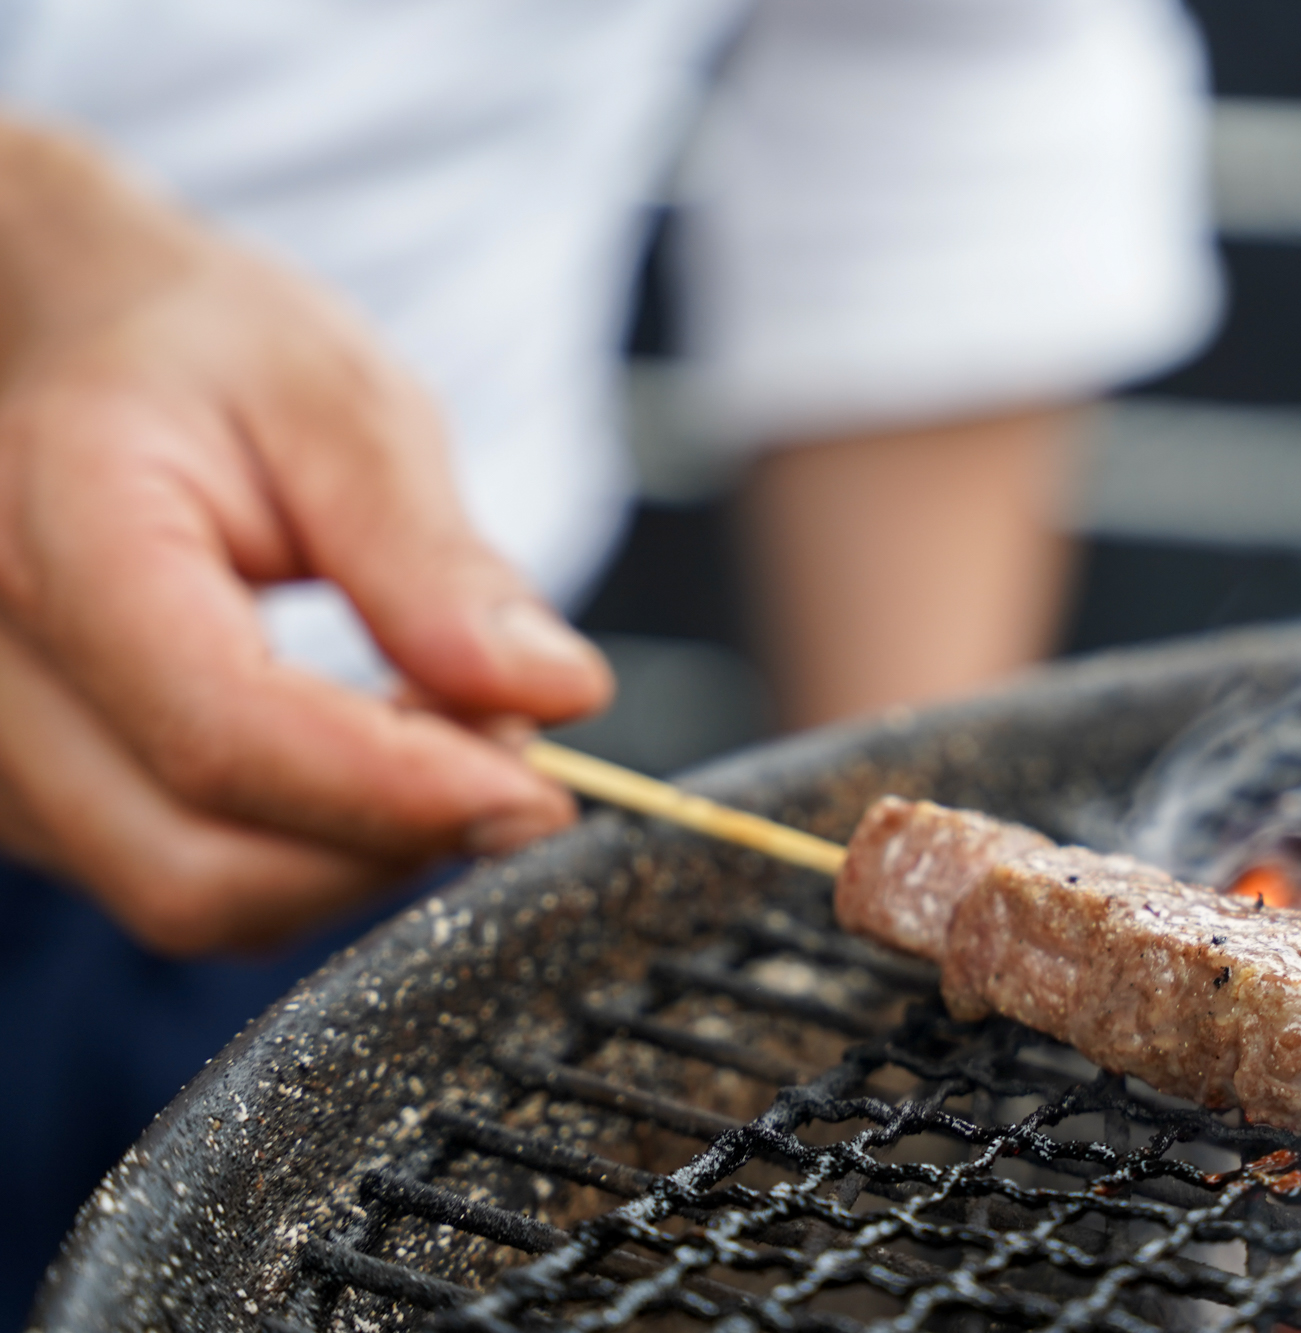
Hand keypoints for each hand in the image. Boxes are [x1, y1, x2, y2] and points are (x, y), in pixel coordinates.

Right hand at [0, 120, 612, 953]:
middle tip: (514, 753)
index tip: (541, 792)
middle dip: (392, 840)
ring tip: (442, 730)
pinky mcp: (28, 793)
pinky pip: (182, 878)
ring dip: (356, 852)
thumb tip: (554, 695)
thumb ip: (437, 560)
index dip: (401, 791)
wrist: (80, 340)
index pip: (223, 732)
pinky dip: (307, 848)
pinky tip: (368, 754)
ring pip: (194, 895)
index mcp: (59, 531)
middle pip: (200, 864)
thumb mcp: (344, 403)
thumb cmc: (205, 354)